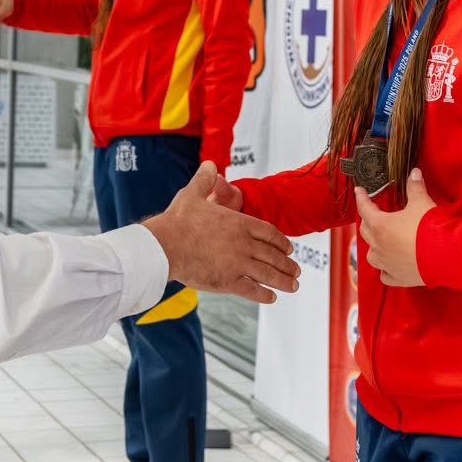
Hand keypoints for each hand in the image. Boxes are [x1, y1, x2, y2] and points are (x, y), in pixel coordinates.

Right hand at [142, 163, 300, 302]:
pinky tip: (271, 297)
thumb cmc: (178, 220)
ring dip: (283, 280)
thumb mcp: (193, 194)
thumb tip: (209, 164)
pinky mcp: (228, 282)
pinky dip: (264, 295)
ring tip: (292, 285)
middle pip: (273, 255)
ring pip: (268, 274)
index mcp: (239, 223)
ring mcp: (238, 264)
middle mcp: (244, 244)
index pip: (269, 233)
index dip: (282, 242)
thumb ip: (205, 179)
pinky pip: (252, 290)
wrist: (166, 245)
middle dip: (287, 264)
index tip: (289, 248)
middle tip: (296, 271)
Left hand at [354, 168, 435, 286]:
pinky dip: (385, 270)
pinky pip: (385, 275)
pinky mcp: (398, 277)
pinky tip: (389, 266)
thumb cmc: (430, 228)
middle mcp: (379, 246)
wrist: (446, 255)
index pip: (365, 209)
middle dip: (367, 221)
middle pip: (365, 232)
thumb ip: (415, 187)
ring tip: (379, 242)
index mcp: (381, 226)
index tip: (358, 191)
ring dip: (374, 247)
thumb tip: (414, 173)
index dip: (361, 198)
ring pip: (371, 256)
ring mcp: (387, 264)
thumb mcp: (422, 203)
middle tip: (372, 214)